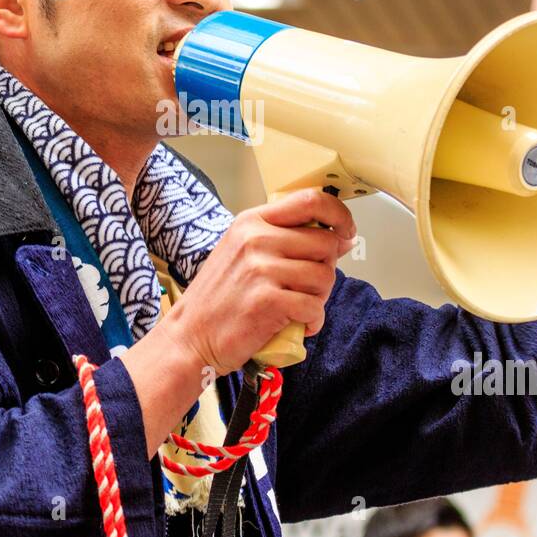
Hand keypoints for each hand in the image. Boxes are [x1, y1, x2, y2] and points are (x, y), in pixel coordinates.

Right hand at [165, 189, 357, 374]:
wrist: (189, 336)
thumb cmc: (219, 298)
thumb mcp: (243, 252)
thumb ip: (285, 239)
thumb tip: (339, 237)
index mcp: (252, 221)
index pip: (311, 200)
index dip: (340, 216)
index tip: (347, 232)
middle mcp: (256, 239)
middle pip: (326, 244)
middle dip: (326, 269)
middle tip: (308, 288)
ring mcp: (261, 269)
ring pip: (325, 276)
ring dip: (319, 298)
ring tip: (298, 307)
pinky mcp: (267, 301)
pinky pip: (314, 307)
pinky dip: (312, 321)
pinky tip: (297, 325)